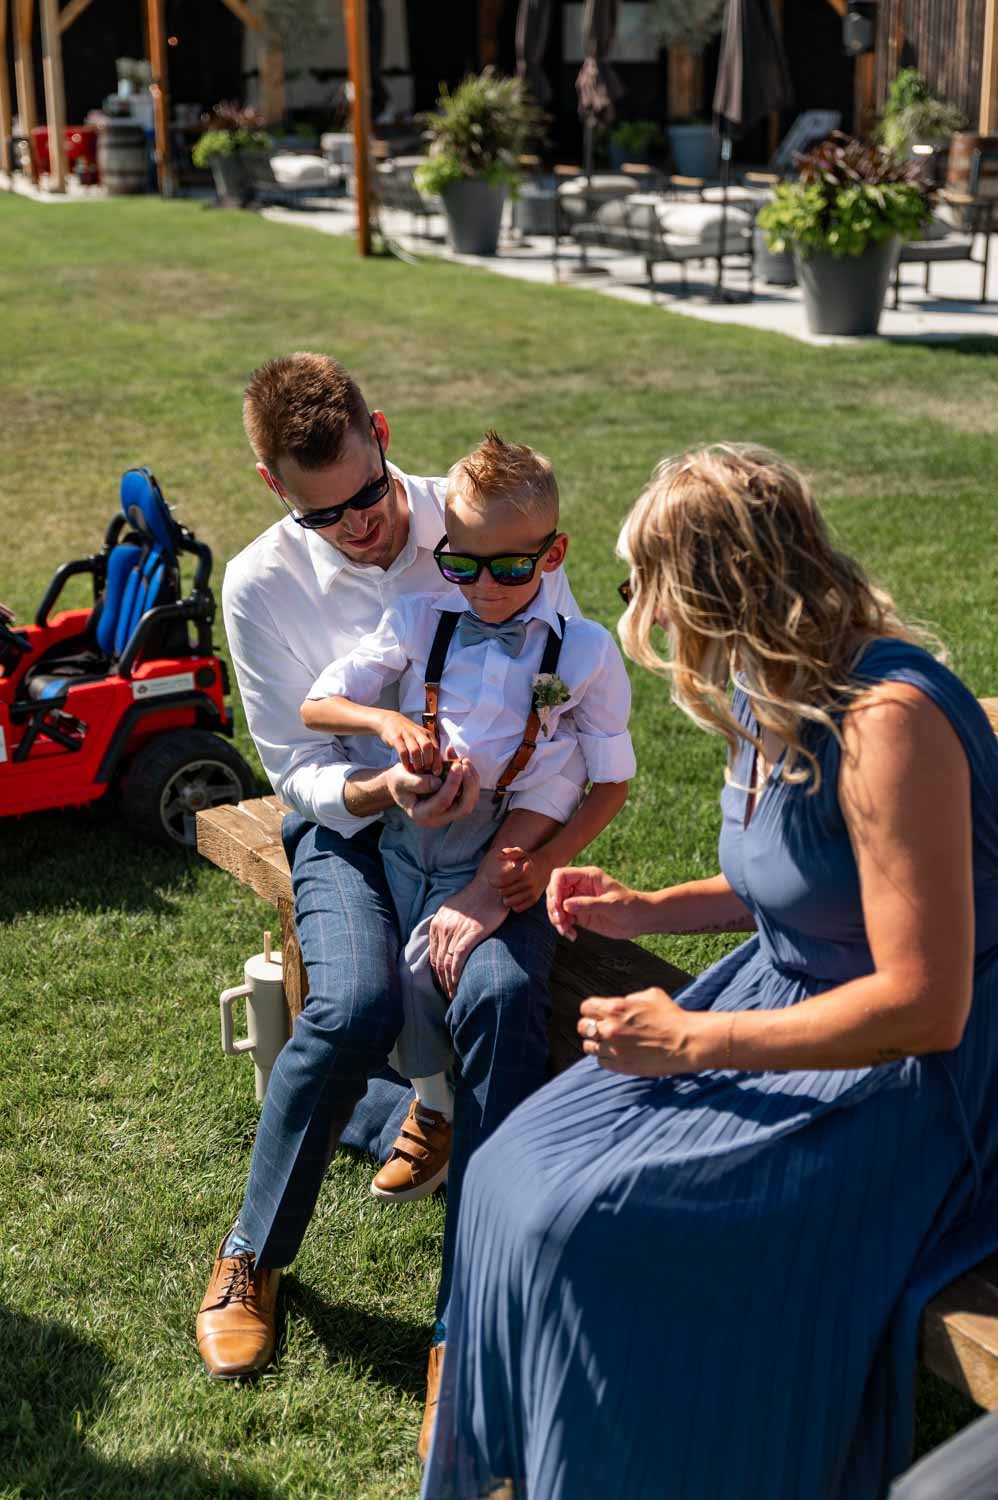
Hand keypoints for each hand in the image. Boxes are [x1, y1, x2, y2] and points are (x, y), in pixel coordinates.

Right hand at [377, 710, 442, 775]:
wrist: (389, 720)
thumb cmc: (408, 734)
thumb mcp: (421, 737)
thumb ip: (429, 748)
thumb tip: (438, 765)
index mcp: (427, 734)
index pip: (436, 748)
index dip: (437, 761)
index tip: (436, 772)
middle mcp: (418, 733)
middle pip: (428, 747)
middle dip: (428, 762)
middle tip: (426, 772)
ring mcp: (407, 735)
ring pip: (415, 750)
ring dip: (417, 763)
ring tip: (416, 772)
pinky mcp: (396, 738)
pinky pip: (403, 751)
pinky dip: (406, 761)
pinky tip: (406, 768)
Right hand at [387, 755, 479, 828]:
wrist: (400, 784)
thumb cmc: (398, 781)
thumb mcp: (399, 779)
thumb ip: (416, 782)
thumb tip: (438, 783)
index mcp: (422, 815)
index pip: (443, 802)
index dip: (453, 783)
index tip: (457, 765)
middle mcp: (438, 818)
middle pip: (464, 807)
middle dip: (469, 785)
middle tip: (465, 763)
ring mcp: (448, 813)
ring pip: (470, 801)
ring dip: (472, 780)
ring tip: (465, 760)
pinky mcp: (454, 804)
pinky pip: (469, 794)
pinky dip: (470, 778)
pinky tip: (463, 762)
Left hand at [429, 874, 508, 1000]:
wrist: (491, 886)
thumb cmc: (477, 899)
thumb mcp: (454, 911)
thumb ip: (447, 927)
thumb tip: (447, 947)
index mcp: (437, 923)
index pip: (433, 955)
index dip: (437, 973)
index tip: (443, 985)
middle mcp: (443, 927)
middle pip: (438, 961)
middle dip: (442, 982)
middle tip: (448, 996)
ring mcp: (456, 930)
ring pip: (447, 962)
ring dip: (449, 982)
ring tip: (453, 995)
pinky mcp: (471, 933)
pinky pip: (458, 957)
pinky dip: (456, 973)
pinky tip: (458, 983)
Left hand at [494, 844, 554, 912]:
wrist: (546, 865)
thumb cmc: (528, 859)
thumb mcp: (519, 852)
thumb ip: (509, 852)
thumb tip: (498, 856)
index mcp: (523, 872)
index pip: (501, 882)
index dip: (494, 882)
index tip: (492, 880)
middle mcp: (528, 883)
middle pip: (503, 892)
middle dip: (501, 888)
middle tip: (504, 884)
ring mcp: (532, 893)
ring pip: (508, 902)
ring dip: (506, 897)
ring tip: (509, 890)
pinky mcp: (533, 900)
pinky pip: (517, 908)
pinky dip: (514, 904)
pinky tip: (516, 895)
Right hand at [546, 865, 640, 941]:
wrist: (640, 920)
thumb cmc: (631, 906)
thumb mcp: (611, 905)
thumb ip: (588, 904)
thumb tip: (566, 905)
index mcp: (587, 877)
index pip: (561, 876)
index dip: (555, 889)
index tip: (558, 905)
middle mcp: (580, 887)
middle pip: (554, 892)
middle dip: (553, 907)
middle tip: (561, 921)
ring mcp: (579, 901)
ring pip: (557, 907)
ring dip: (557, 920)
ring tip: (566, 931)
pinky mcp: (580, 914)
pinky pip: (564, 919)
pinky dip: (563, 927)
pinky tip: (572, 935)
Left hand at [578, 987, 697, 1075]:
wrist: (686, 1042)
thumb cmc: (672, 1016)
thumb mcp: (650, 995)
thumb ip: (629, 999)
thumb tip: (620, 1003)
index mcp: (615, 1008)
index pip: (586, 1008)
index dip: (592, 1010)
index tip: (598, 1015)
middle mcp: (610, 1028)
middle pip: (583, 1027)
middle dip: (591, 1027)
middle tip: (602, 1029)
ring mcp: (614, 1048)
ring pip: (588, 1047)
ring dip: (597, 1044)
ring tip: (609, 1043)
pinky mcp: (621, 1066)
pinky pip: (601, 1061)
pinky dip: (606, 1057)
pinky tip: (618, 1054)